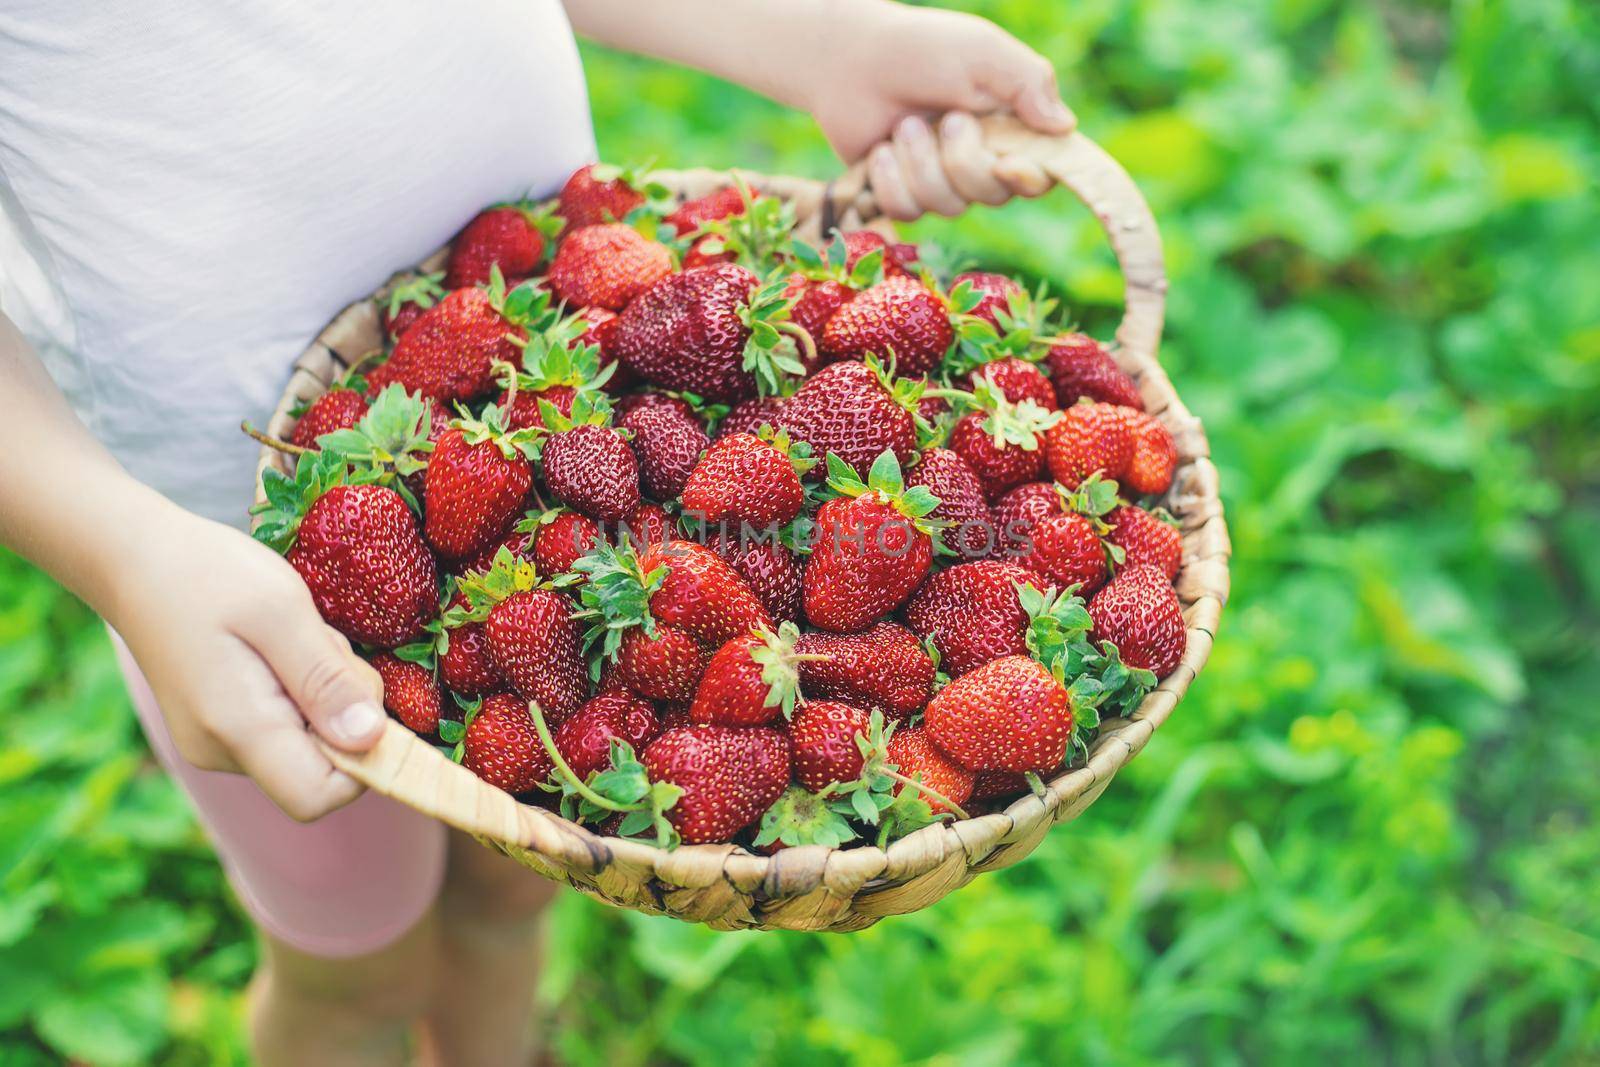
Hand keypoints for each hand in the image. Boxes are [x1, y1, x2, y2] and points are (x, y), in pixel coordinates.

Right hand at [107, 502, 387, 821]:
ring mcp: (217, 744)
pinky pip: (287, 724)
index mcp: (238, 730)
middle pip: (322, 767)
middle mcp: (223, 753)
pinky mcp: (220, 727)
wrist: (134, 560)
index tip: (362, 694)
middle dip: (345, 710)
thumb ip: (327, 679)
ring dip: (325, 693)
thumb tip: (372, 740)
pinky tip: (279, 648)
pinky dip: (303, 689)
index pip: (318, 796)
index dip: (363, 759)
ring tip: (292, 639)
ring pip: (309, 741)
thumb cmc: (208, 574)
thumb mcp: (281, 611)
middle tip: (317, 645)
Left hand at [806, 1, 1074, 219]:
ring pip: (946, 206)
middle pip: (992, 195)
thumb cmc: (923, 48)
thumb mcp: (984, 52)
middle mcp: (980, 160)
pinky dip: (890, 180)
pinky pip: (906, 211)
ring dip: (920, 163)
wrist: (852, 59)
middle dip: (963, 161)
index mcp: (1011, 128)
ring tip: (904, 125)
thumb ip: (1029, 83)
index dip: (1030, 179)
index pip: (1041, 174)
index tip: (1009, 166)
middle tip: (947, 119)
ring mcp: (940, 181)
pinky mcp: (902, 194)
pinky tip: (881, 150)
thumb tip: (1066, 128)